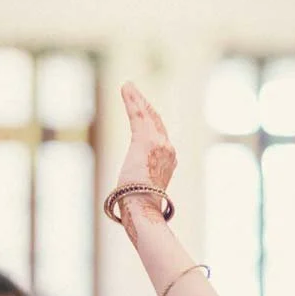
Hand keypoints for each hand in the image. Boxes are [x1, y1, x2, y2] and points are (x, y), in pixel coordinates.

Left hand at [113, 82, 176, 243]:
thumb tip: (131, 186)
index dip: (152, 119)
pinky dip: (131, 100)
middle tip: (134, 92)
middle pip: (156, 120)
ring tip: (127, 87)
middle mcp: (168, 148)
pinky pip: (137, 115)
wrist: (142, 208)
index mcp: (169, 160)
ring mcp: (159, 143)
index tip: (144, 109)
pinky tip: (125, 89)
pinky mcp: (145, 140)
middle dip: (144, 105)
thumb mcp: (143, 187)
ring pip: (147, 114)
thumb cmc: (139, 206)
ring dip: (136, 99)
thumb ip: (143, 177)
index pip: (161, 133)